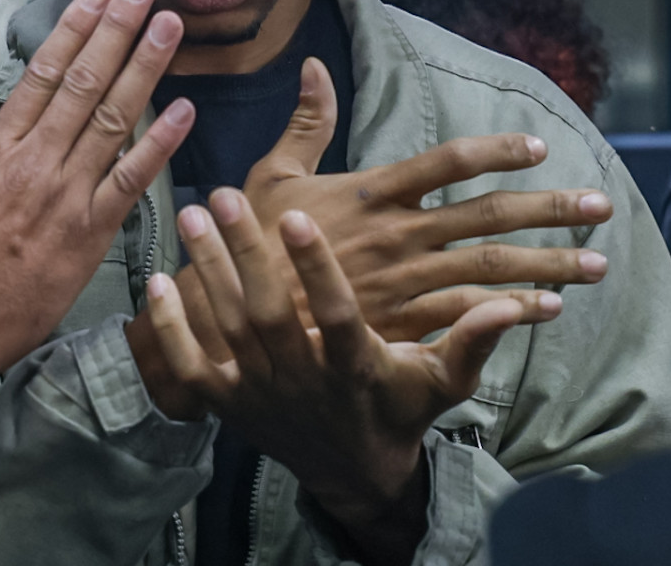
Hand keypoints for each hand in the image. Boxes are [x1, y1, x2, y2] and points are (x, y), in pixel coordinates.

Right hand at [0, 0, 192, 384]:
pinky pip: (131, 182)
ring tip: (172, 25)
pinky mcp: (90, 237)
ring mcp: (67, 199)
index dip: (75, 28)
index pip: (43, 74)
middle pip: (87, 82)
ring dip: (147, 68)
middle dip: (119, 28)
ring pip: (115, 120)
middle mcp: (36, 164)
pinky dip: (160, 144)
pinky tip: (185, 108)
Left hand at [145, 190, 561, 565]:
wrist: (353, 474)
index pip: (335, 315)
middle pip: (268, 315)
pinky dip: (171, 327)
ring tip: (192, 215)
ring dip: (207, 272)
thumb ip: (471, 340)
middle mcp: (304, 381)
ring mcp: (261, 395)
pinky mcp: (229, 407)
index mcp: (355, 367)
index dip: (316, 272)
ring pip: (227, 331)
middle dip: (244, 254)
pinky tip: (156, 279)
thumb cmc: (398, 407)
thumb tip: (514, 303)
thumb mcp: (440, 380)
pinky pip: (191, 367)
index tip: (298, 221)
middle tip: (224, 195)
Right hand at [244, 58, 612, 340]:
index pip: (448, 161)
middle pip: (488, 215)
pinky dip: (513, 312)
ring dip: (550, 265)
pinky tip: (550, 309)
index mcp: (372, 192)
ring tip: (599, 264)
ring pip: (491, 268)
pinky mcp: (401, 323)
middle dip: (550, 209)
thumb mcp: (273, 174)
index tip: (540, 147)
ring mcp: (403, 281)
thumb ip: (306, 122)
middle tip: (601, 205)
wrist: (237, 318)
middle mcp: (398, 234)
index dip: (498, 150)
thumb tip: (314, 67)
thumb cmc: (251, 242)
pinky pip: (469, 315)